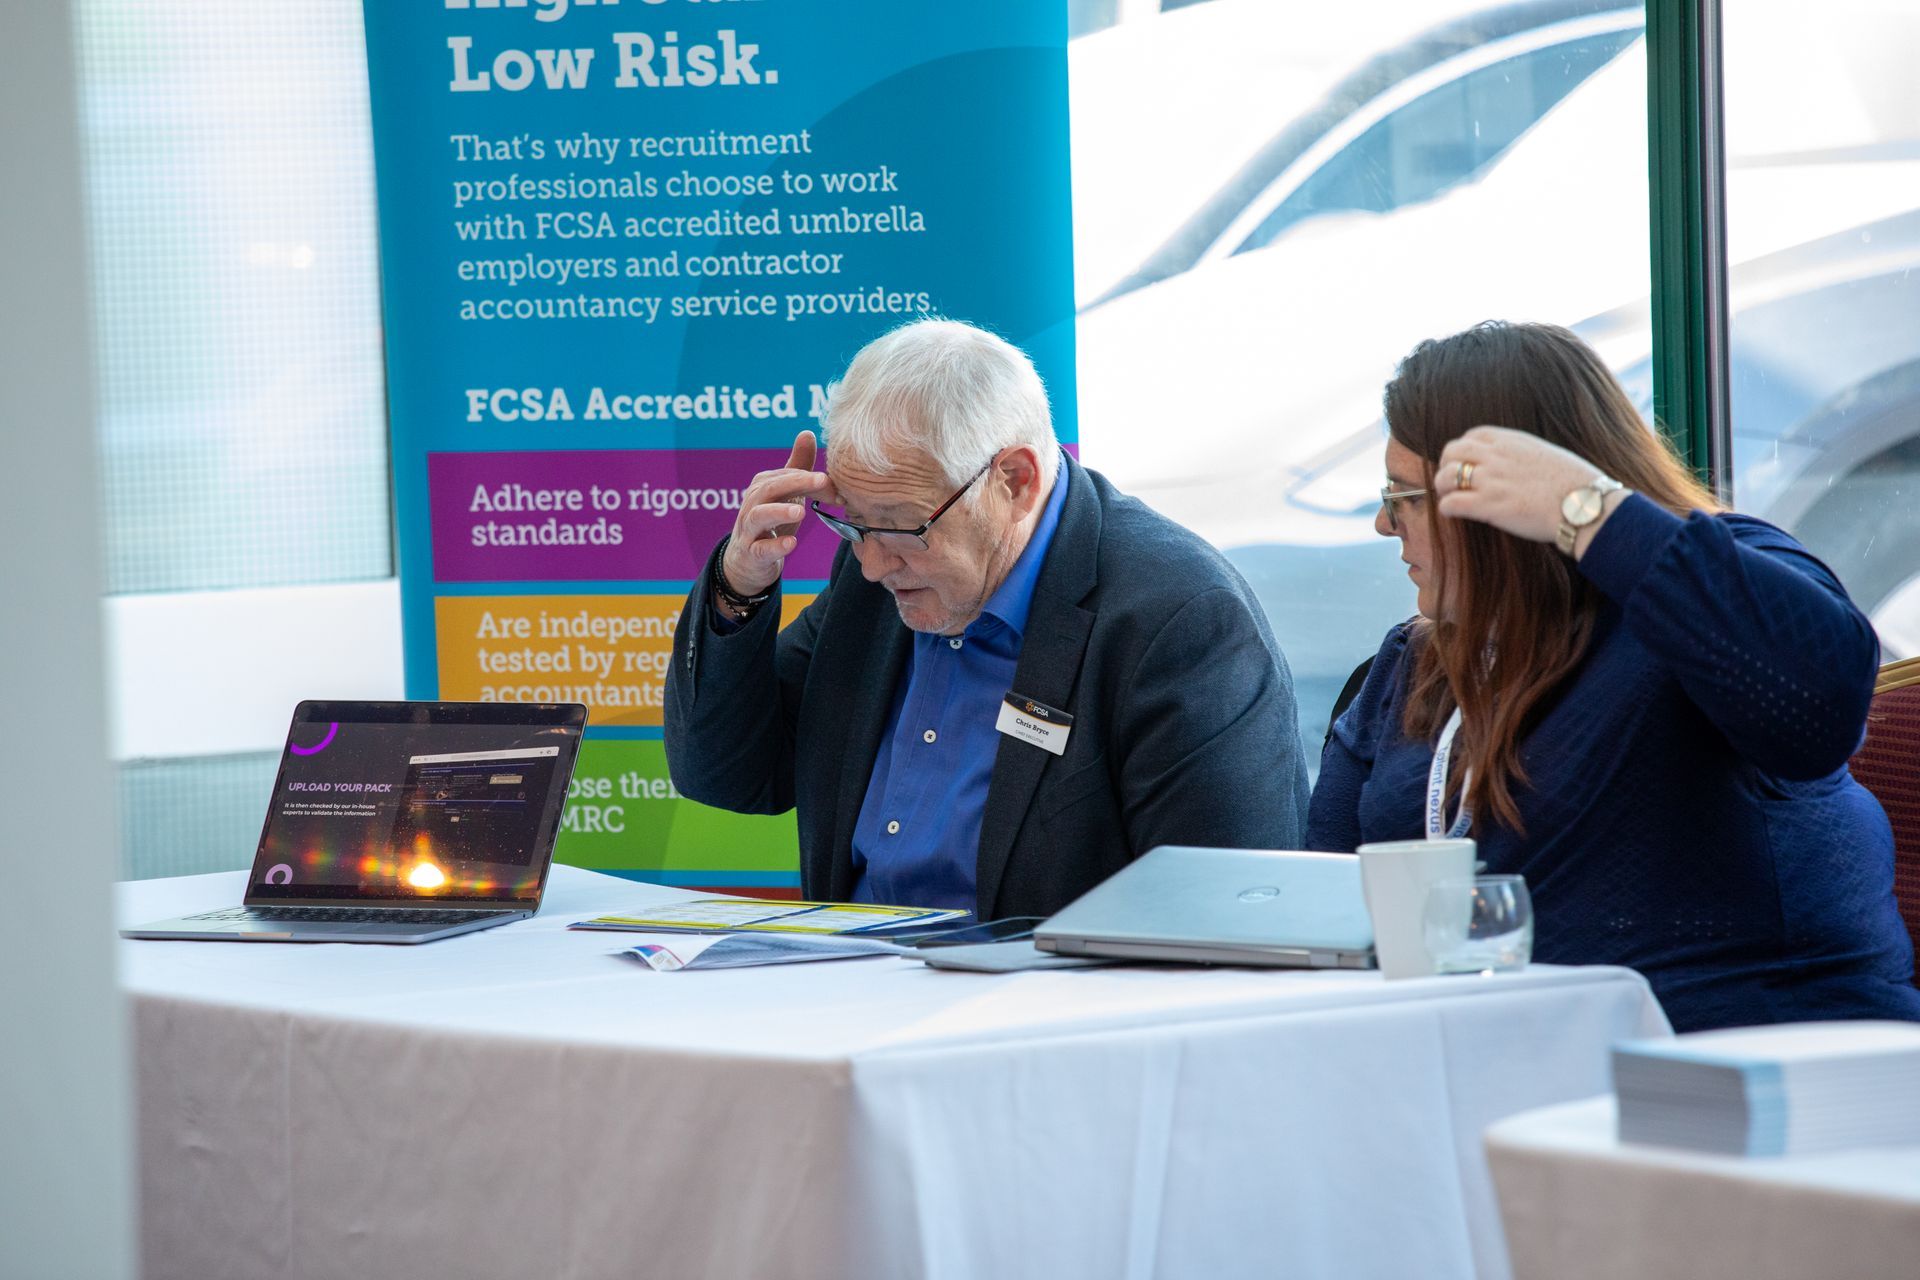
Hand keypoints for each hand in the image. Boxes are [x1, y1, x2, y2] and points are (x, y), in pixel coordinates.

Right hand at [721, 430, 835, 596]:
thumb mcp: (786, 493)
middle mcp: (753, 503)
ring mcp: (749, 529)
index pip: (788, 476)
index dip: (813, 478)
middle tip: (824, 481)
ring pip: (759, 516)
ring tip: (801, 510)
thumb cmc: (772, 521)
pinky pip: (760, 549)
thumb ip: (797, 465)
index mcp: (763, 485)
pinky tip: (791, 543)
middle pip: (771, 488)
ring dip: (779, 512)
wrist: (749, 561)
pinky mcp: (751, 553)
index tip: (838, 486)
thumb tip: (808, 432)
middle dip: (797, 482)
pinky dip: (775, 546)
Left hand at [1433, 426, 1615, 551]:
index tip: (1465, 463)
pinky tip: (1453, 514)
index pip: (1472, 435)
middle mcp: (1496, 456)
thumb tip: (1515, 464)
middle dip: (1446, 466)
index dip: (1463, 450)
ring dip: (1442, 488)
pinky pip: (1451, 503)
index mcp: (1512, 441)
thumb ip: (1523, 455)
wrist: (1585, 504)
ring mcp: (1491, 480)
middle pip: (1451, 451)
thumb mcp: (1546, 454)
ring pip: (1445, 476)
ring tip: (1450, 497)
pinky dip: (1446, 509)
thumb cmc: (1575, 484)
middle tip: (1451, 482)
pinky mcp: (1488, 506)